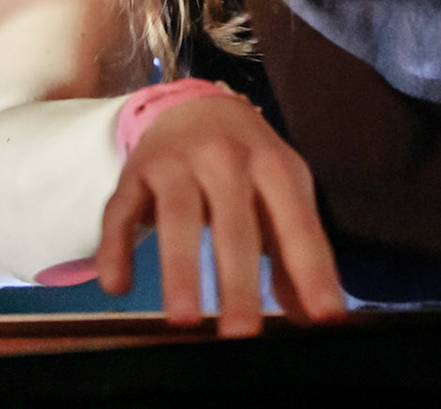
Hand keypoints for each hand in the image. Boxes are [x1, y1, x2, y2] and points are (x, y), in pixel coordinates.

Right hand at [96, 94, 347, 335]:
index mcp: (272, 165)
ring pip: (177, 217)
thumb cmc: (249, 163)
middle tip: (242, 335)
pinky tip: (118, 287)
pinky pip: (120, 213)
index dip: (311, 271)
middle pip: (234, 224)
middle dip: (238, 282)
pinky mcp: (134, 173)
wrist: (196, 106)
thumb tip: (316, 318)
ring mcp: (176, 163)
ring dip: (180, 270)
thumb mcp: (282, 193)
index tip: (325, 319)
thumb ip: (297, 253)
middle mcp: (225, 159)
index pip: (296, 223)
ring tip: (184, 320)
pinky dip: (116, 248)